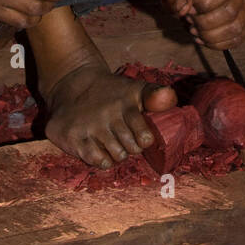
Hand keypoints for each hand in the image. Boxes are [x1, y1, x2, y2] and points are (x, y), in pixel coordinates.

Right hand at [45, 65, 177, 167]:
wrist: (73, 84)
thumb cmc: (112, 93)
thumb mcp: (135, 89)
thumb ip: (156, 95)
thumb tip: (170, 98)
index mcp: (126, 103)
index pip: (144, 136)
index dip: (144, 140)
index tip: (140, 135)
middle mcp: (108, 114)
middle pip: (131, 149)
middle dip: (131, 148)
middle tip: (124, 138)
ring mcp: (90, 127)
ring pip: (116, 156)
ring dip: (117, 153)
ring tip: (112, 141)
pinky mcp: (74, 137)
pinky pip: (98, 161)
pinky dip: (103, 159)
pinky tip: (99, 147)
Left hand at [160, 0, 244, 49]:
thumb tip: (184, 6)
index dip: (206, 4)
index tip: (189, 10)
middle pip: (231, 11)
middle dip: (206, 23)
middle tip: (190, 22)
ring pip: (236, 27)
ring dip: (212, 35)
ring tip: (195, 31)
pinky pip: (238, 37)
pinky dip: (219, 43)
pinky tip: (204, 39)